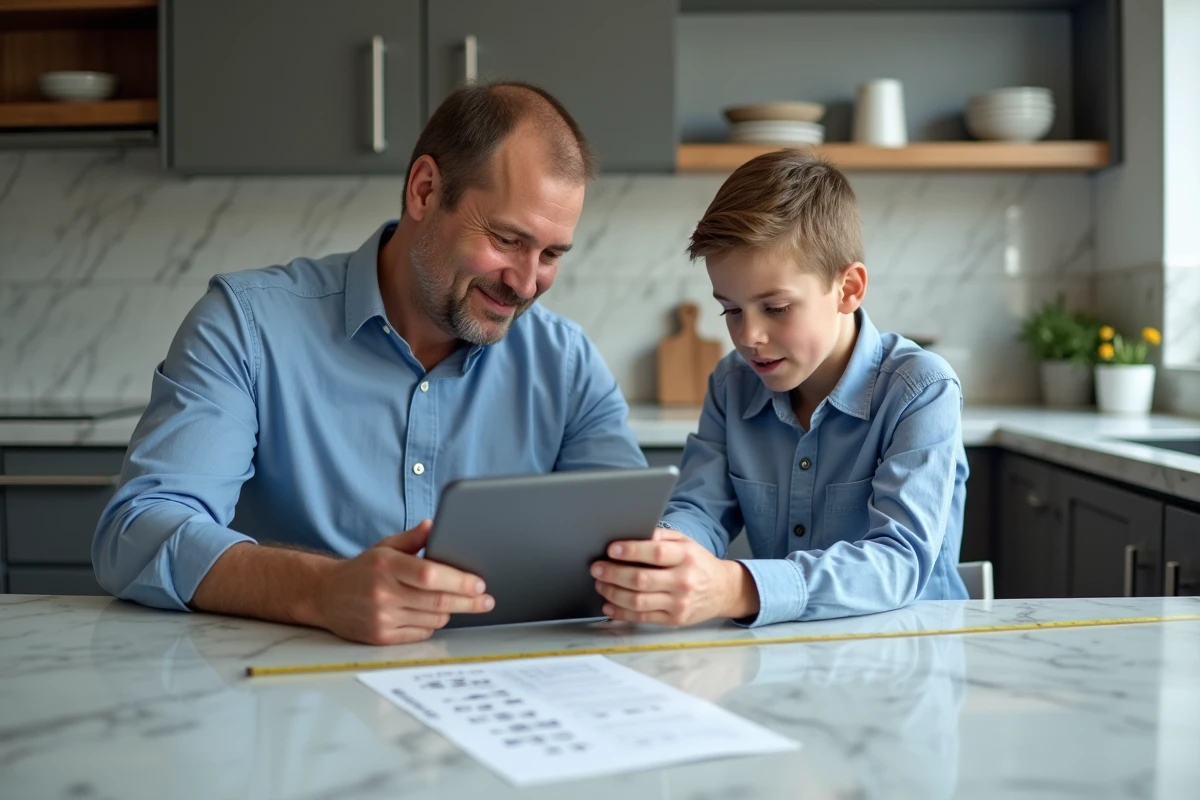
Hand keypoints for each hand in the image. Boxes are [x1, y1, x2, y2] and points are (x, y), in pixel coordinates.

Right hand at [309, 520, 494, 644]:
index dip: (459, 581)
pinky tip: (429, 613)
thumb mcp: (385, 547)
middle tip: (486, 600)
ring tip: (454, 602)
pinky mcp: (381, 637)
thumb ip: (412, 538)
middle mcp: (384, 593)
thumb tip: (435, 525)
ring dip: (449, 611)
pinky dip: (432, 623)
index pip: (430, 575)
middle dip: (468, 602)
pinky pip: (421, 633)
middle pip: (438, 601)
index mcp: (387, 566)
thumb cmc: (362, 570)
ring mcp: (382, 617)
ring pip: (433, 618)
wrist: (326, 595)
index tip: (479, 584)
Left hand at [590, 529, 758, 625]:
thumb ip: (661, 537)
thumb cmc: (699, 563)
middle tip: (597, 568)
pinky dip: (621, 612)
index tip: (612, 549)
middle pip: (642, 579)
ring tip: (600, 584)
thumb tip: (632, 533)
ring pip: (638, 601)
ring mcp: (678, 603)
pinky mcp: (674, 620)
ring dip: (613, 593)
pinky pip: (642, 617)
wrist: (723, 590)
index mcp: (686, 557)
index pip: (656, 553)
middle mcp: (683, 581)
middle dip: (614, 574)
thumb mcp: (686, 542)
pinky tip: (609, 605)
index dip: (631, 551)